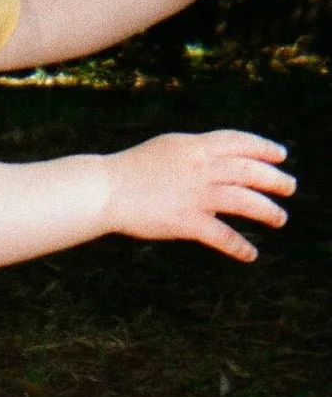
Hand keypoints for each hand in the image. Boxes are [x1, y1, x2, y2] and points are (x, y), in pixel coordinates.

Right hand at [104, 130, 294, 261]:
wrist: (105, 189)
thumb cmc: (131, 169)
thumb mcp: (167, 148)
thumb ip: (194, 152)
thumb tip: (218, 157)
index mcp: (194, 147)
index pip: (239, 142)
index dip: (264, 148)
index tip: (281, 155)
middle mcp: (200, 168)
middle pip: (249, 171)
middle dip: (274, 179)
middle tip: (290, 187)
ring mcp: (194, 195)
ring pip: (244, 201)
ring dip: (267, 211)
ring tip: (280, 219)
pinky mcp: (185, 221)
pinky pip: (221, 235)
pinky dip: (239, 246)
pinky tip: (250, 254)